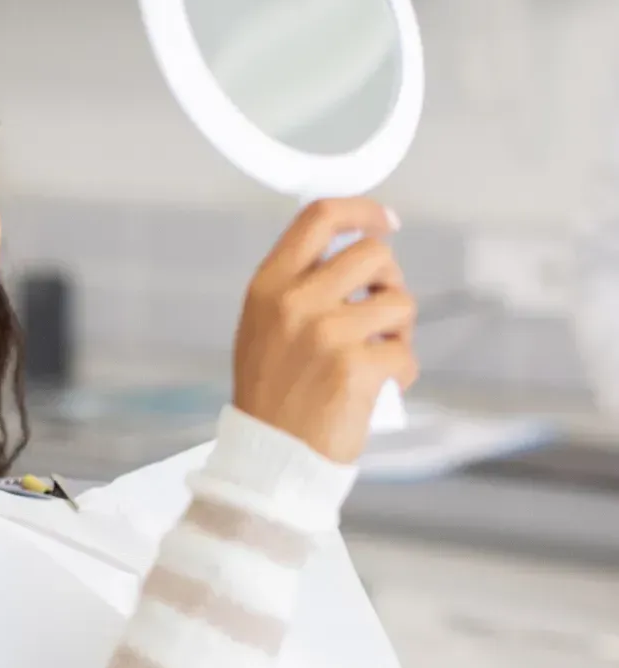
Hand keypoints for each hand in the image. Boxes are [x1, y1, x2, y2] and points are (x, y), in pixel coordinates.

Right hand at [233, 198, 417, 463]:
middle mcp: (295, 303)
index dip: (362, 210)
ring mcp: (326, 334)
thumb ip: (297, 288)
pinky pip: (404, 353)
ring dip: (399, 329)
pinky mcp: (356, 367)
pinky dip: (400, 373)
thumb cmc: (271, 397)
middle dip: (389, 280)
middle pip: (374, 254)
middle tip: (381, 313)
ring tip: (377, 355)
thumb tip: (355, 254)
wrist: (269, 457)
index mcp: (268, 288)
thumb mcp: (263, 329)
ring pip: (399, 302)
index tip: (384, 221)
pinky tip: (377, 389)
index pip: (320, 217)